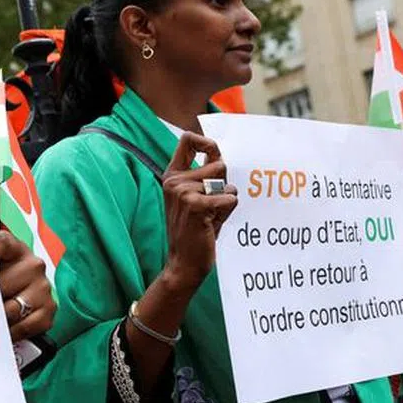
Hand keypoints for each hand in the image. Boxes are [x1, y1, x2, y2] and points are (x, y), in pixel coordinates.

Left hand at [0, 231, 55, 341]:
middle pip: (2, 283)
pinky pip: (24, 327)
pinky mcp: (49, 309)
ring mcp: (43, 287)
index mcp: (15, 248)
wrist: (21, 290)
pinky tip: (1, 329)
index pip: (0, 243)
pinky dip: (10, 331)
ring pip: (12, 309)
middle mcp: (33, 264)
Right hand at [161, 132, 238, 291]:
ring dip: (226, 200)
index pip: (188, 140)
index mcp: (172, 176)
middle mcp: (175, 181)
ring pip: (226, 183)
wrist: (184, 262)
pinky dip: (228, 212)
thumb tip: (222, 157)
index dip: (206, 142)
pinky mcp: (196, 205)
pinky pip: (230, 198)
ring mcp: (183, 192)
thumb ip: (205, 177)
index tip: (214, 154)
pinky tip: (212, 224)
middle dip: (224, 184)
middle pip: (219, 164)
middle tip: (212, 206)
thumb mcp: (196, 198)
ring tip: (211, 216)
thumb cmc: (195, 230)